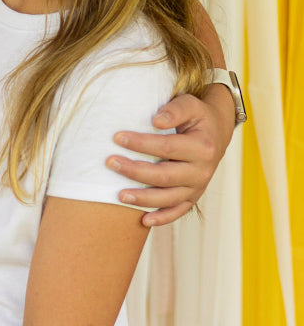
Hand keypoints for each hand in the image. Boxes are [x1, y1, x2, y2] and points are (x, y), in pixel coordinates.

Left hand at [106, 87, 234, 225]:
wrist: (217, 132)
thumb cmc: (197, 116)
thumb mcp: (191, 104)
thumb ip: (174, 109)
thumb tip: (156, 120)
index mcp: (202, 147)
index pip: (166, 147)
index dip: (141, 144)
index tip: (117, 137)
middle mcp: (203, 170)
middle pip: (164, 176)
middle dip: (134, 171)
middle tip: (110, 162)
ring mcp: (198, 186)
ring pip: (168, 198)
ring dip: (142, 199)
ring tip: (118, 195)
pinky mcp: (193, 196)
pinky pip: (178, 211)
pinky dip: (162, 218)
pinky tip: (143, 221)